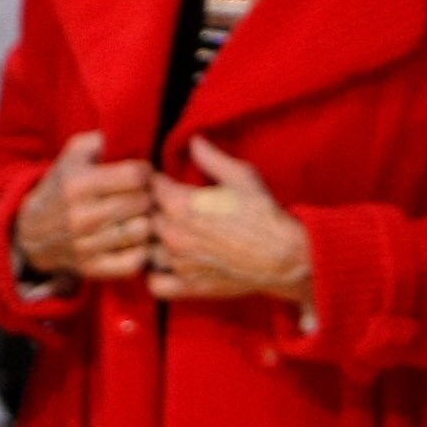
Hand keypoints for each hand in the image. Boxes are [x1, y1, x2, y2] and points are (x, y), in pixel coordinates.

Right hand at [13, 130, 153, 282]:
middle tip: (143, 194)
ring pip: (143, 231)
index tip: (140, 174)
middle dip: (148, 195)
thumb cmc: (62, 185)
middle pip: (143, 202)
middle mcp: (82, 217)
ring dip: (147, 221)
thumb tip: (129, 131)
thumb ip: (102, 139)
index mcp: (79, 184)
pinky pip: (135, 261)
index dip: (146, 171)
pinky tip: (134, 239)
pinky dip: (141, 250)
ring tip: (140, 215)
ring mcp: (87, 246)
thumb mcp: (74, 154)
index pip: (137, 176)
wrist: (31, 232)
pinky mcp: (93, 269)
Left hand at [149, 138, 311, 304]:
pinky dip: (156, 274)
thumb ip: (211, 157)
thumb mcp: (241, 176)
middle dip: (152, 210)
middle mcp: (172, 234)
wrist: (283, 255)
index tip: (165, 181)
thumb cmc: (264, 213)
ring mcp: (176, 263)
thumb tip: (193, 139)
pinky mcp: (186, 287)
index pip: (148, 187)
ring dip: (153, 241)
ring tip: (169, 235)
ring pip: (145, 249)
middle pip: (143, 218)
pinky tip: (168, 265)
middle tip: (168, 207)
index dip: (156, 181)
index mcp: (181, 204)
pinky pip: (153, 283)